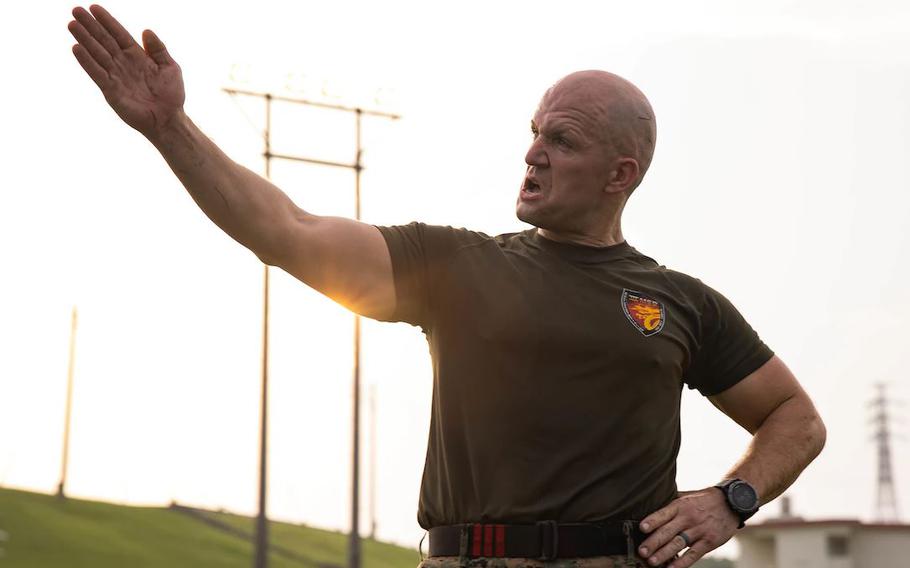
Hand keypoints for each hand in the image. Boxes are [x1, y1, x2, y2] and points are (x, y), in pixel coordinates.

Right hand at [68, 4, 184, 136]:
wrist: (168, 119)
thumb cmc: (171, 95)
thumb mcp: (170, 67)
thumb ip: (158, 49)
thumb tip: (146, 30)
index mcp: (137, 56)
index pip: (119, 34)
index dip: (107, 21)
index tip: (94, 7)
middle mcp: (123, 63)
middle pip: (104, 40)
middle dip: (90, 25)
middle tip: (76, 10)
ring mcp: (116, 76)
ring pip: (97, 53)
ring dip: (84, 39)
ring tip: (72, 24)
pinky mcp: (111, 90)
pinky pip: (96, 73)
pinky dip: (86, 61)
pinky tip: (76, 48)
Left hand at [637, 488, 738, 567]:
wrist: (731, 503)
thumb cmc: (702, 500)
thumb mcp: (685, 496)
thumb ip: (670, 504)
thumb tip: (648, 507)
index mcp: (680, 505)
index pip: (663, 513)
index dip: (652, 521)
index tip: (641, 528)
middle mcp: (688, 517)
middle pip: (668, 531)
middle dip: (653, 542)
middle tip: (641, 551)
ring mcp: (699, 530)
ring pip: (678, 543)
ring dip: (664, 554)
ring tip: (652, 561)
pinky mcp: (709, 541)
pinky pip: (694, 554)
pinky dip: (682, 562)